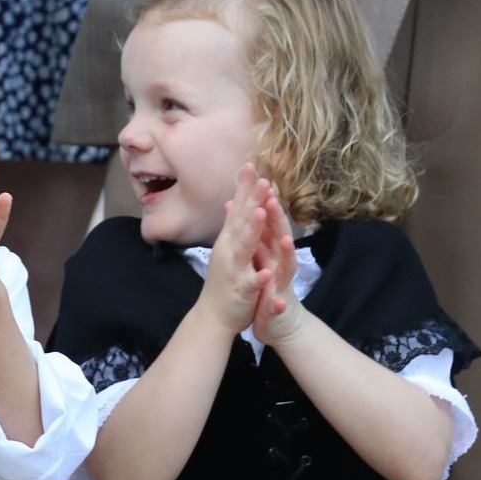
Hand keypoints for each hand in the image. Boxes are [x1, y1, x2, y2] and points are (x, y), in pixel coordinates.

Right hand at [199, 163, 273, 333]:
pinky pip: (251, 283)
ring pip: (244, 247)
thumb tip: (234, 200)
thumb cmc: (225, 280)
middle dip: (252, 199)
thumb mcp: (228, 248)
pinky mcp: (241, 290)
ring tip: (261, 212)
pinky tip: (267, 272)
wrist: (213, 316)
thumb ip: (234, 224)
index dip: (244, 187)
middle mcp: (229, 249)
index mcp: (229, 239)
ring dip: (252, 229)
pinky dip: (258, 277)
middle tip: (262, 178)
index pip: (239, 208)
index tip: (251, 163)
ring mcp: (234, 269)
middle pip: (242, 220)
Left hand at [250, 172, 303, 344]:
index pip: (268, 223)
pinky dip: (278, 301)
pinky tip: (277, 299)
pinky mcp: (278, 308)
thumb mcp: (260, 257)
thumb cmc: (268, 286)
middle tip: (274, 199)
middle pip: (280, 237)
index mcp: (270, 251)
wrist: (278, 322)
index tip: (258, 179)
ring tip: (287, 240)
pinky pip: (278, 304)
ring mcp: (281, 285)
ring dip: (287, 254)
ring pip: (286, 267)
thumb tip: (252, 207)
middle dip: (278, 220)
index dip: (264, 202)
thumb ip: (257, 233)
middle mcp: (280, 264)